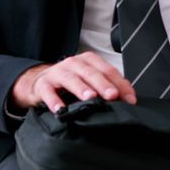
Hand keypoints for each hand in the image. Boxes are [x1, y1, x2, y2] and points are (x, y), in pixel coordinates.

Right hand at [9, 51, 136, 113]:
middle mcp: (74, 63)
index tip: (129, 99)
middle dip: (103, 84)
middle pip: (91, 73)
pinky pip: (48, 92)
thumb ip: (109, 85)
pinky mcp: (43, 85)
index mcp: (89, 60)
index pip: (108, 70)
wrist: (41, 81)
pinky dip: (54, 101)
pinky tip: (61, 109)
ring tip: (90, 98)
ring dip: (81, 88)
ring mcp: (57, 73)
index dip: (120, 84)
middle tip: (112, 95)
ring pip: (71, 79)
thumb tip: (128, 97)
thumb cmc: (70, 81)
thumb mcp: (90, 79)